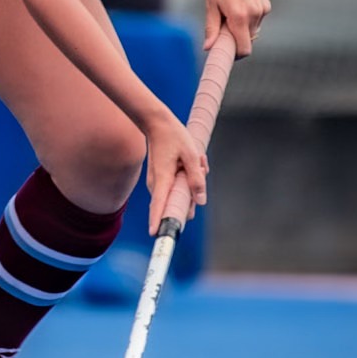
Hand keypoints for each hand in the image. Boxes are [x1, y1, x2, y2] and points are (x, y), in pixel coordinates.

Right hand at [143, 113, 208, 234]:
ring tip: (195, 161)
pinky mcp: (160, 180)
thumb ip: (197, 178)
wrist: (157, 124)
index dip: (158, 220)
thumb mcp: (191, 155)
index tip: (156, 234)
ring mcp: (157, 183)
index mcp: (163, 178)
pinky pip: (176, 189)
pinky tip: (190, 163)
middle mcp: (156, 184)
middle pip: (174, 204)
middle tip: (200, 169)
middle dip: (191, 196)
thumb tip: (200, 201)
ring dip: (190, 184)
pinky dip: (186, 179)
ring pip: (178, 196)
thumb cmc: (174, 137)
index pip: (159, 204)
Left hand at [204, 0, 271, 56]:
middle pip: (247, 41)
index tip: (226, 51)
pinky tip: (239, 5)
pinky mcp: (266, 6)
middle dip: (236, 38)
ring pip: (252, 31)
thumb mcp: (210, 5)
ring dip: (241, 28)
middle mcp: (254, 15)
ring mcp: (262, 10)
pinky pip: (256, 21)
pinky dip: (248, 19)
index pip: (244, 49)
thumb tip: (208, 47)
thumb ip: (211, 28)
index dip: (235, 54)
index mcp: (239, 16)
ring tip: (230, 11)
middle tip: (223, 25)